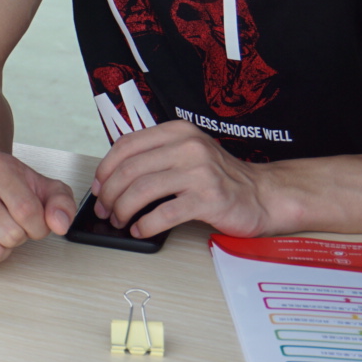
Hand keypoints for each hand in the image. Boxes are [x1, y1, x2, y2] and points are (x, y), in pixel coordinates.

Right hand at [0, 151, 76, 265]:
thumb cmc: (11, 180)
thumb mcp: (44, 184)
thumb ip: (61, 202)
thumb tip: (60, 225)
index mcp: (0, 171)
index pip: (26, 210)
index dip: (39, 223)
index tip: (38, 217)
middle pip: (11, 233)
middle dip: (23, 233)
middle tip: (17, 218)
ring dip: (6, 242)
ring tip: (3, 225)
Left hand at [91, 119, 275, 238]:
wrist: (263, 195)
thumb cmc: (219, 177)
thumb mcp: (187, 153)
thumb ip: (155, 157)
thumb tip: (111, 178)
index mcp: (178, 131)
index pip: (127, 145)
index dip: (105, 167)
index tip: (97, 185)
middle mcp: (188, 147)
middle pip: (130, 170)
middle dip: (109, 193)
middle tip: (104, 209)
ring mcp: (199, 172)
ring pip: (142, 191)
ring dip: (123, 210)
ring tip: (119, 221)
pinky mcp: (208, 199)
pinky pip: (164, 214)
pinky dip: (145, 224)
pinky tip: (140, 230)